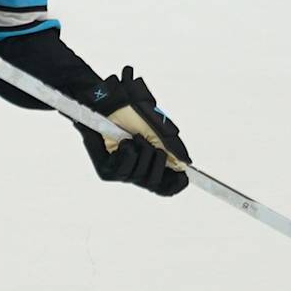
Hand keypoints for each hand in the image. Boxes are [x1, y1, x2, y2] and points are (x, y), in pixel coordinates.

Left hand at [77, 67, 189, 196]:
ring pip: (139, 177)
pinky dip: (127, 153)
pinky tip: (123, 142)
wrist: (109, 104)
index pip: (166, 186)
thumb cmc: (132, 114)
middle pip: (154, 185)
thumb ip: (171, 150)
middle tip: (154, 146)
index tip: (183, 176)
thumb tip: (184, 165)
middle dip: (158, 162)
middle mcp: (138, 170)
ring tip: (134, 137)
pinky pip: (123, 171)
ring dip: (142, 152)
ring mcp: (122, 171)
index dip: (176, 184)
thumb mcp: (157, 131)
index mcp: (152, 163)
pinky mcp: (106, 171)